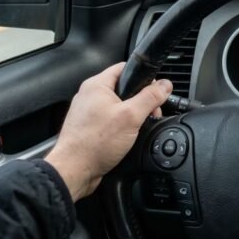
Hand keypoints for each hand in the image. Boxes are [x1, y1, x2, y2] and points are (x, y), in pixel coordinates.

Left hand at [45, 63, 170, 200]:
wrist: (74, 171)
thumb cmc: (94, 143)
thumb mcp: (131, 116)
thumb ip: (150, 97)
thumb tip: (165, 85)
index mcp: (97, 85)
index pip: (125, 68)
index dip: (144, 77)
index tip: (156, 89)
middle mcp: (90, 96)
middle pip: (124, 88)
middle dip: (142, 100)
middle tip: (150, 113)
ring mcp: (89, 112)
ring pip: (119, 105)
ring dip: (133, 114)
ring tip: (138, 127)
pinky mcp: (90, 127)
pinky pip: (112, 119)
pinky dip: (123, 125)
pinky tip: (127, 136)